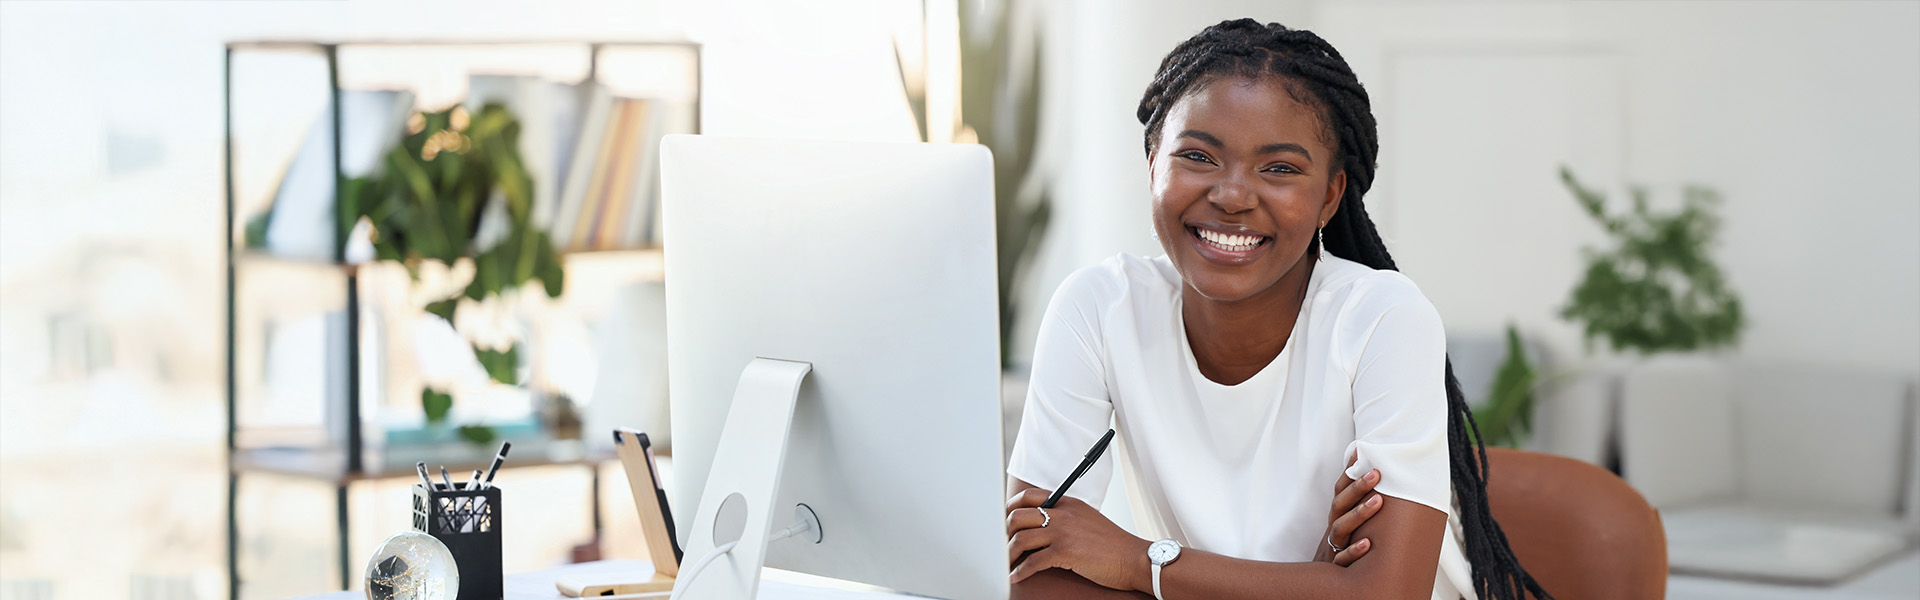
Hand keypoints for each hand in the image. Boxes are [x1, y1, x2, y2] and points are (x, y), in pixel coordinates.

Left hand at [1006, 488, 1149, 590]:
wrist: (1134, 558)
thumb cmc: (1113, 544)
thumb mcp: (1087, 519)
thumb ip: (1066, 517)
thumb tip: (1042, 525)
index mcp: (1067, 503)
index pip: (1029, 496)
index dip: (1011, 507)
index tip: (1003, 520)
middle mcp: (1062, 514)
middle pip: (1018, 516)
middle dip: (1004, 532)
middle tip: (1001, 544)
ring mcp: (1063, 532)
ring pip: (1021, 538)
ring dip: (1008, 553)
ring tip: (1005, 562)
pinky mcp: (1065, 552)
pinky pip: (1033, 561)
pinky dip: (1021, 571)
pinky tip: (1017, 576)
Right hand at [1312, 453, 1381, 565]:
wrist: (1324, 576)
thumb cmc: (1343, 546)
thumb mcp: (1348, 524)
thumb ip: (1359, 505)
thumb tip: (1380, 479)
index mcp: (1338, 514)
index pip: (1340, 489)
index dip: (1349, 470)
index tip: (1362, 451)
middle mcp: (1334, 526)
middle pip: (1340, 503)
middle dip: (1357, 487)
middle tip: (1376, 472)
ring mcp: (1334, 544)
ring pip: (1341, 527)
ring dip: (1359, 513)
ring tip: (1378, 501)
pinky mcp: (1336, 564)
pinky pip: (1343, 558)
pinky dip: (1354, 551)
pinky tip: (1368, 544)